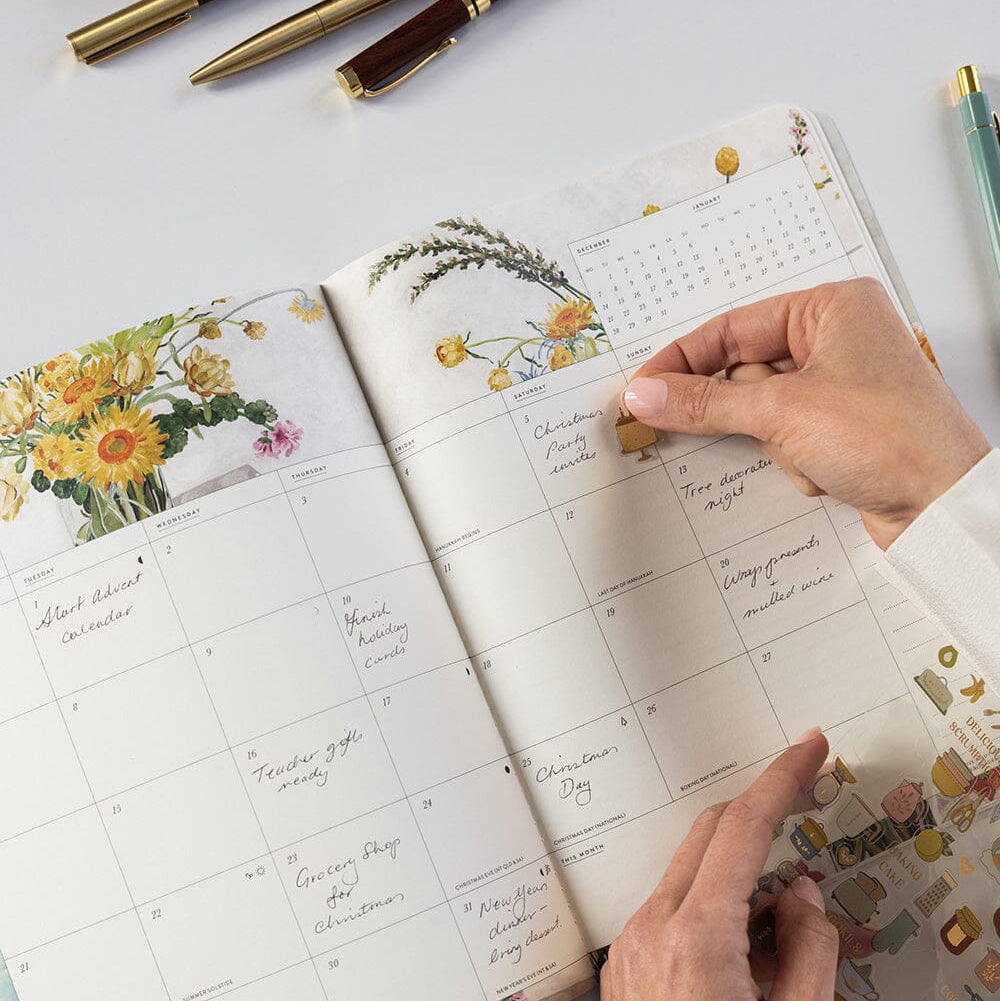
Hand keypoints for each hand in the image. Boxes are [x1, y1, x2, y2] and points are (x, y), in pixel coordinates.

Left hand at [600, 731, 836, 1000]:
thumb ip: (809, 953)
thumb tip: (802, 896)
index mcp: (697, 939)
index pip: (745, 828)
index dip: (782, 779)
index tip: (808, 751)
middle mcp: (652, 931)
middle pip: (711, 835)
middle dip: (760, 811)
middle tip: (804, 798)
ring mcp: (631, 947)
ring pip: (691, 875)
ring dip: (737, 878)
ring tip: (782, 931)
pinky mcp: (624, 965)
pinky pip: (671, 912)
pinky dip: (710, 913)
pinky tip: (742, 958)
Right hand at [622, 278, 990, 547]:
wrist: (943, 506)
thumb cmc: (890, 438)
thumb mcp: (781, 412)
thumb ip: (704, 401)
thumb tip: (648, 394)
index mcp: (831, 307)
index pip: (731, 328)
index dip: (681, 360)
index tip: (643, 387)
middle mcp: (837, 338)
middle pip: (743, 371)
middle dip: (744, 412)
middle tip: (731, 427)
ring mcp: (839, 385)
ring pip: (760, 410)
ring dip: (775, 441)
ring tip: (811, 451)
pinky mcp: (839, 427)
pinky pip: (783, 436)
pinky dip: (792, 458)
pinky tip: (826, 469)